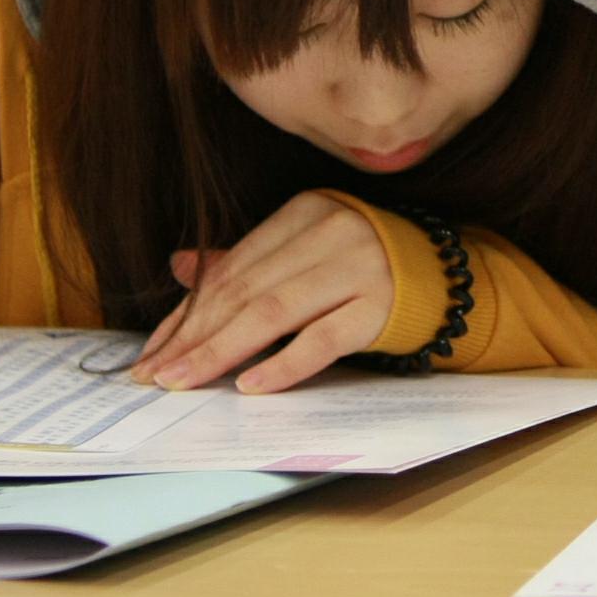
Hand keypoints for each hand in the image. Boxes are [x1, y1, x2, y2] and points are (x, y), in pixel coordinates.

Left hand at [128, 192, 394, 394]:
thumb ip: (246, 261)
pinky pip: (323, 339)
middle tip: (156, 375)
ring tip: (185, 381)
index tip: (152, 352)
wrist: (443, 275)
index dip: (187, 313)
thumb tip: (181, 266)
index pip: (232, 269)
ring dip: (221, 351)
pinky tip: (250, 385)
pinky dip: (283, 363)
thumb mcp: (303, 250)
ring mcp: (358, 269)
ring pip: (274, 313)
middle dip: (194, 337)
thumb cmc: (361, 265)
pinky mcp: (379, 308)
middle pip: (245, 291)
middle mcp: (330, 233)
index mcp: (306, 211)